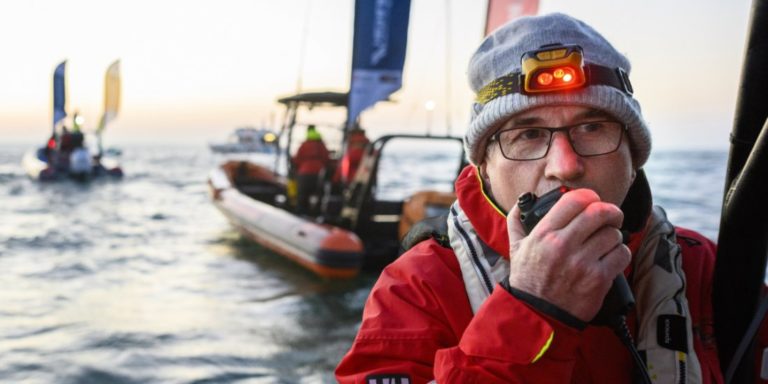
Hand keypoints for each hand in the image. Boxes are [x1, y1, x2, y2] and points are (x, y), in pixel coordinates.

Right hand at [506, 188, 630, 321]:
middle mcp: (562, 245)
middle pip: (599, 213)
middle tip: (612, 215)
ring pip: (613, 234)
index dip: (590, 196)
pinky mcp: (598, 279)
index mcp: (544, 234)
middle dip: (611, 211)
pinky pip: (621, 254)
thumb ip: (516, 221)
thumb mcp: (516, 248)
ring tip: (607, 241)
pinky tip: (611, 257)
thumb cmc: (528, 280)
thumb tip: (521, 200)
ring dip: (614, 235)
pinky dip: (620, 253)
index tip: (594, 201)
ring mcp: (581, 262)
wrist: (537, 313)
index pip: (575, 200)